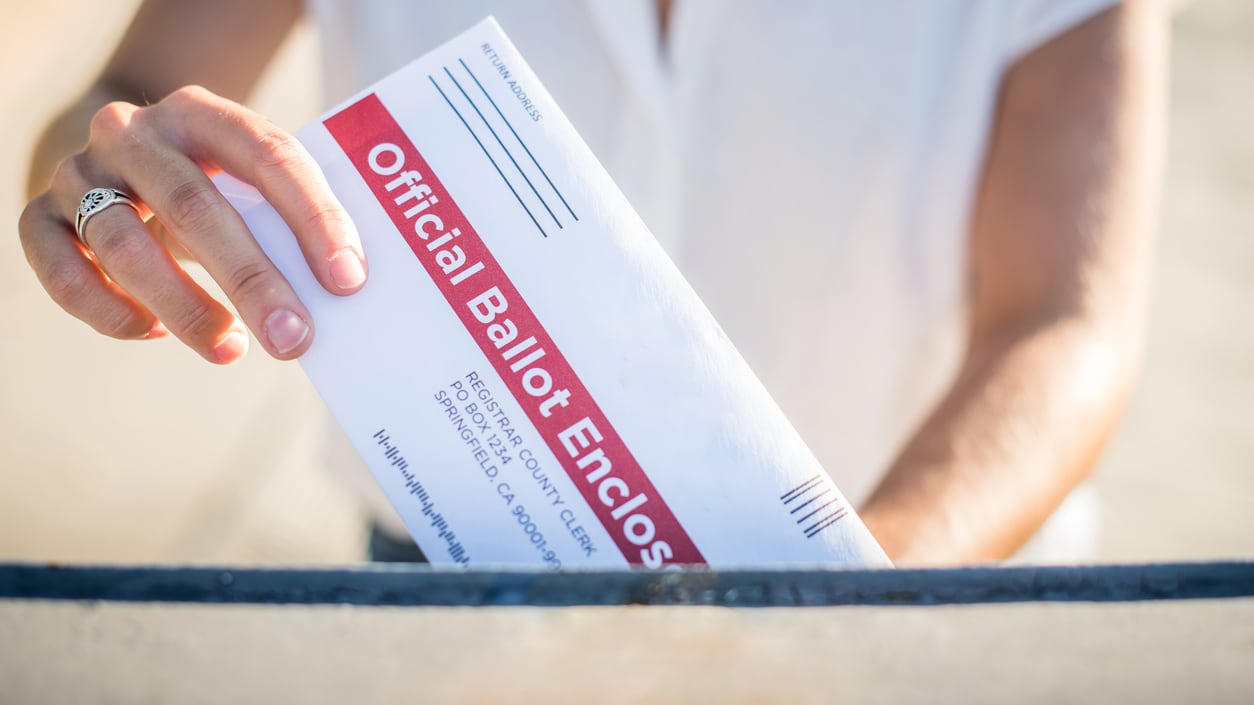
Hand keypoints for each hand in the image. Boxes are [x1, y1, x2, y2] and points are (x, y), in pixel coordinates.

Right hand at [19, 85, 365, 363]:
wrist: (126, 164)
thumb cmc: (214, 187)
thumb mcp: (248, 185)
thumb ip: (286, 220)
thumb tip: (342, 291)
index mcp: (202, 112)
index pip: (267, 154)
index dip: (312, 217)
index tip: (347, 280)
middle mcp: (133, 134)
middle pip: (194, 205)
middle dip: (251, 280)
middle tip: (294, 339)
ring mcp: (80, 173)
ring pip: (124, 245)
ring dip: (184, 307)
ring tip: (232, 350)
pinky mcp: (39, 216)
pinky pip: (61, 271)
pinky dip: (108, 311)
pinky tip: (154, 332)